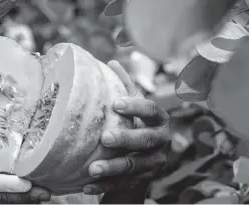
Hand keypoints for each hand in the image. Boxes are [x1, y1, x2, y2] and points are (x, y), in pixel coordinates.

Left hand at [84, 61, 170, 195]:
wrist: (141, 160)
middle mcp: (161, 142)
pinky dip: (105, 186)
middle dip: (126, 139)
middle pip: (146, 140)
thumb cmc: (134, 123)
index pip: (152, 110)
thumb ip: (126, 86)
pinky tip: (87, 186)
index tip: (116, 103)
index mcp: (159, 120)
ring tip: (92, 168)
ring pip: (134, 167)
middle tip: (104, 138)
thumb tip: (113, 61)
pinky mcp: (142, 182)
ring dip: (112, 167)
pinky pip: (123, 185)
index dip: (136, 106)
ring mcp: (154, 164)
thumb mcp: (133, 106)